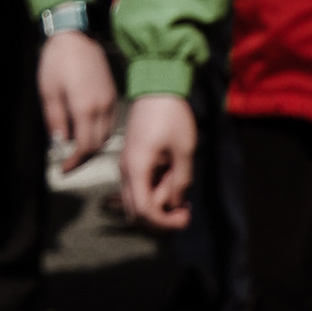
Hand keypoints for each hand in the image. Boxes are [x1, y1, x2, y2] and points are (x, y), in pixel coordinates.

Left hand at [37, 30, 116, 166]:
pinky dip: (100, 133)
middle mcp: (102, 107)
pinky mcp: (112, 95)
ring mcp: (110, 101)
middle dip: (84, 158)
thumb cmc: (58, 61)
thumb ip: (55, 120)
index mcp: (85, 108)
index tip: (64, 168)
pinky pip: (110, 123)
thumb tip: (60, 143)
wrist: (75, 36)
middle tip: (69, 163)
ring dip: (93, 147)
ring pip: (107, 135)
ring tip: (77, 151)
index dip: (75, 162)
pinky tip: (87, 133)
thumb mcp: (48, 92)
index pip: (85, 147)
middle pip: (99, 145)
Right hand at [121, 91, 197, 231]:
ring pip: (135, 201)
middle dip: (161, 219)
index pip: (144, 211)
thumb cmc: (171, 116)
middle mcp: (126, 171)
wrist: (156, 87)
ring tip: (181, 193)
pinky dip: (153, 193)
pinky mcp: (131, 160)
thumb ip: (180, 181)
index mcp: (137, 168)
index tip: (186, 215)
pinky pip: (138, 187)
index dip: (165, 222)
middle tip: (185, 210)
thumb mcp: (184, 151)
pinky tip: (172, 183)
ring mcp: (126, 166)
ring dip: (158, 206)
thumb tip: (176, 204)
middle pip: (135, 212)